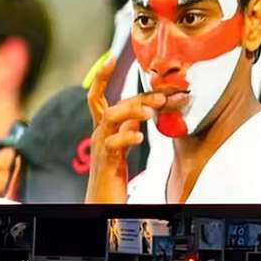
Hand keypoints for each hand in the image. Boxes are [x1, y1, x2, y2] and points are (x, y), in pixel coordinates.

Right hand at [84, 57, 166, 202]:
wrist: (102, 203)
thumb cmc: (113, 175)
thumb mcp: (123, 145)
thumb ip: (129, 127)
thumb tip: (140, 112)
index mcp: (103, 128)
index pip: (97, 96)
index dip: (101, 77)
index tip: (111, 57)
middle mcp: (99, 134)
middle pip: (111, 104)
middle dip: (137, 97)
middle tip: (163, 95)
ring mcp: (100, 147)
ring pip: (110, 118)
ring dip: (132, 111)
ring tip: (153, 112)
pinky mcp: (106, 163)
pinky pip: (113, 145)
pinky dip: (126, 138)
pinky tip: (139, 138)